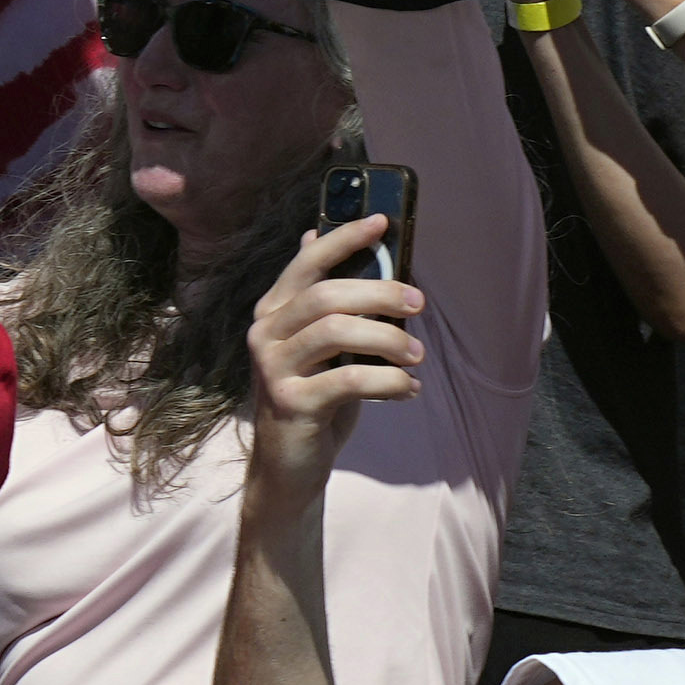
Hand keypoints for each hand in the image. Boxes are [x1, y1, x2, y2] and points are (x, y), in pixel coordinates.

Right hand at [243, 214, 423, 499]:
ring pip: (335, 332)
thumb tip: (318, 236)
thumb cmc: (314, 397)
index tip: (383, 221)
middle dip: (379, 292)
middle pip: (326, 295)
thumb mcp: (322, 347)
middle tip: (418, 303)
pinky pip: (349, 380)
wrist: (289, 464)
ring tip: (418, 356)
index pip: (306, 262)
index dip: (344, 238)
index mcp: (274, 311)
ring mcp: (274, 367)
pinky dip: (389, 381)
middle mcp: (266, 332)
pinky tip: (409, 388)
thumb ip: (323, 300)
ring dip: (388, 339)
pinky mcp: (291, 402)